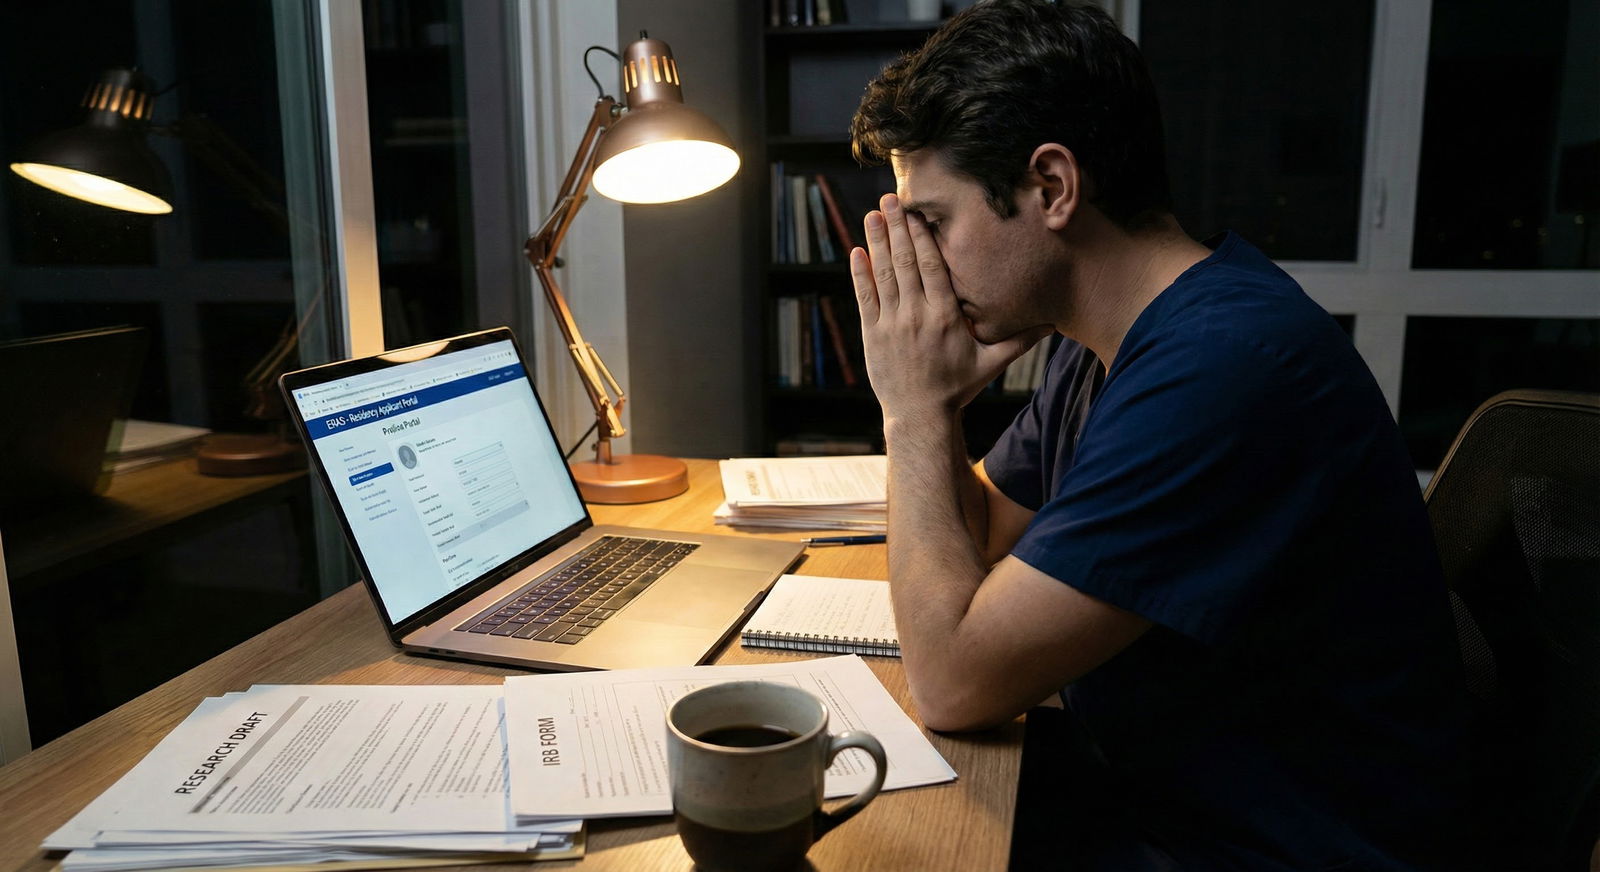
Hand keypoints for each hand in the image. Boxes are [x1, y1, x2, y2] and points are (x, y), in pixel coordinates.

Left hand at [851, 193, 1050, 421]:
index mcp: (946, 316)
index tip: (919, 212)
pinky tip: (856, 250)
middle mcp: (917, 315)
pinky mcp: (872, 335)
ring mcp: (892, 324)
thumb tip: (1053, 323)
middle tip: (891, 197)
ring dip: (877, 241)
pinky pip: (864, 297)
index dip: (923, 236)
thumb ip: (1019, 340)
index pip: (933, 266)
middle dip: (898, 227)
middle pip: (906, 262)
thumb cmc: (957, 388)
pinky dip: (859, 273)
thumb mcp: (991, 364)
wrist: (920, 416)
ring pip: (883, 274)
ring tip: (874, 214)